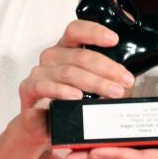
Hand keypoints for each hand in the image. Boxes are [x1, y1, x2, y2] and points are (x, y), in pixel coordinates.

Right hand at [16, 19, 134, 150]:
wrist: (44, 128)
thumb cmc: (70, 104)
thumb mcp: (91, 87)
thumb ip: (105, 76)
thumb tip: (129, 77)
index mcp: (66, 49)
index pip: (76, 30)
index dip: (95, 32)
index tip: (115, 40)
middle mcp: (51, 57)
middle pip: (79, 55)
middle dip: (107, 68)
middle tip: (126, 80)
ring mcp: (38, 73)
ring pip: (68, 72)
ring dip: (94, 82)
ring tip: (113, 92)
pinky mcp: (28, 90)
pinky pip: (43, 86)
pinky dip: (61, 91)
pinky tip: (76, 96)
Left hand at [55, 142, 157, 158]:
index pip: (140, 157)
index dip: (116, 153)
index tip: (93, 149)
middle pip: (121, 158)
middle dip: (91, 156)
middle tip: (63, 152)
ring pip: (122, 156)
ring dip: (95, 154)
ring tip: (68, 152)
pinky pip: (132, 153)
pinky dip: (111, 150)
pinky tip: (96, 148)